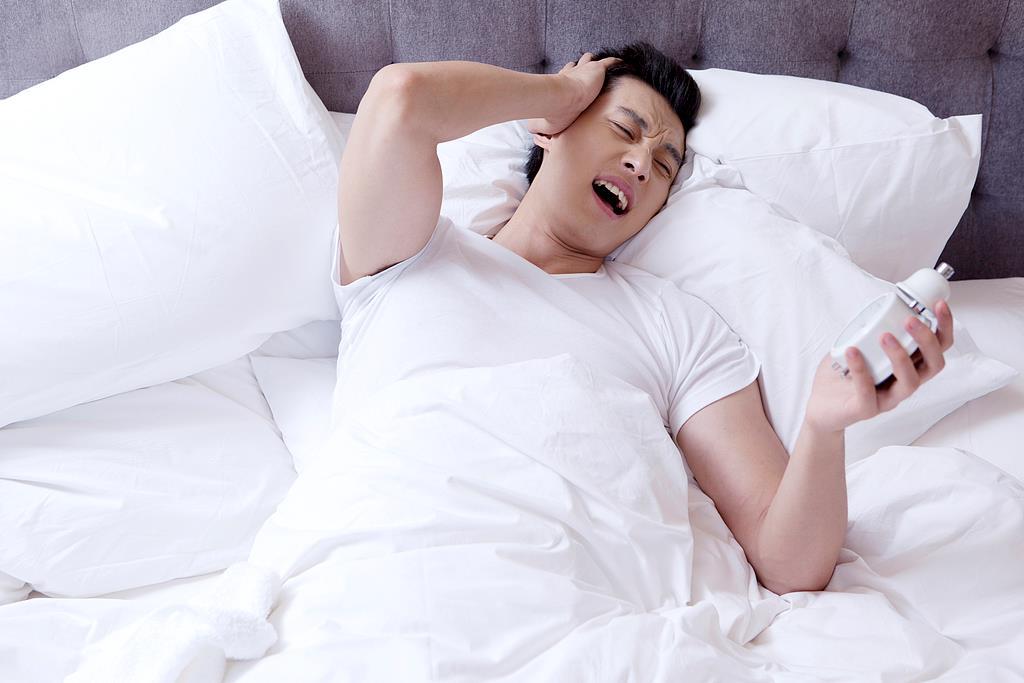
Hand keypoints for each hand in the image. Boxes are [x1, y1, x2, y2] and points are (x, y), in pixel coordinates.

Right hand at [527, 52, 620, 137]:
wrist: (561, 100)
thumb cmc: (551, 114)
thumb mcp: (540, 124)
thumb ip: (536, 127)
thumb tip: (531, 131)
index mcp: (560, 85)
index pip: (564, 76)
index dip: (567, 74)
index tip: (570, 72)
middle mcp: (571, 76)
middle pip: (576, 68)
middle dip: (580, 66)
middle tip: (585, 64)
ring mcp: (584, 71)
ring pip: (589, 62)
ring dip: (592, 62)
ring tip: (598, 64)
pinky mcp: (596, 70)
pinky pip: (608, 63)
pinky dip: (614, 62)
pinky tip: (620, 62)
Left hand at [803, 299, 955, 434]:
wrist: (821, 408)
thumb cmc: (841, 377)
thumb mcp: (857, 346)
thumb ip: (867, 329)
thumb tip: (874, 305)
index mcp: (907, 367)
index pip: (937, 349)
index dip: (944, 327)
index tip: (938, 305)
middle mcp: (903, 383)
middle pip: (934, 365)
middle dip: (927, 340)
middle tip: (910, 320)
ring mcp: (886, 399)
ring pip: (910, 382)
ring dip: (900, 356)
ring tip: (884, 336)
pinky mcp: (865, 410)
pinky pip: (868, 392)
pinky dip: (861, 370)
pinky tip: (851, 351)